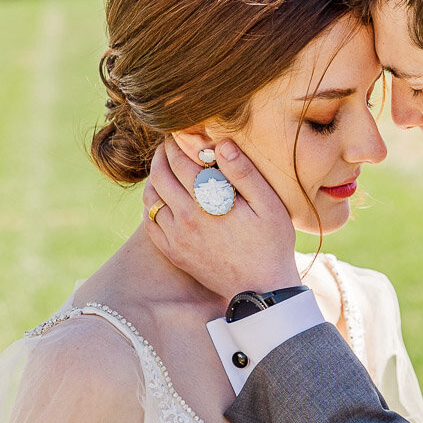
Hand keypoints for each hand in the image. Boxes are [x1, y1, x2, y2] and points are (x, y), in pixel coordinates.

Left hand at [144, 139, 299, 303]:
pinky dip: (152, 207)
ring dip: (154, 180)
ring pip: (150, 200)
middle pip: (159, 177)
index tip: (179, 133)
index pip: (179, 162)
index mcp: (206, 204)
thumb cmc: (272, 244)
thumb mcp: (268, 205)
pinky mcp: (174, 254)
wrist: (263, 289)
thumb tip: (221, 144)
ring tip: (165, 169)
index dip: (176, 142)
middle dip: (161, 156)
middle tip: (169, 145)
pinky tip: (163, 199)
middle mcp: (184, 220)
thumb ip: (244, 173)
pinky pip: (150, 224)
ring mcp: (176, 239)